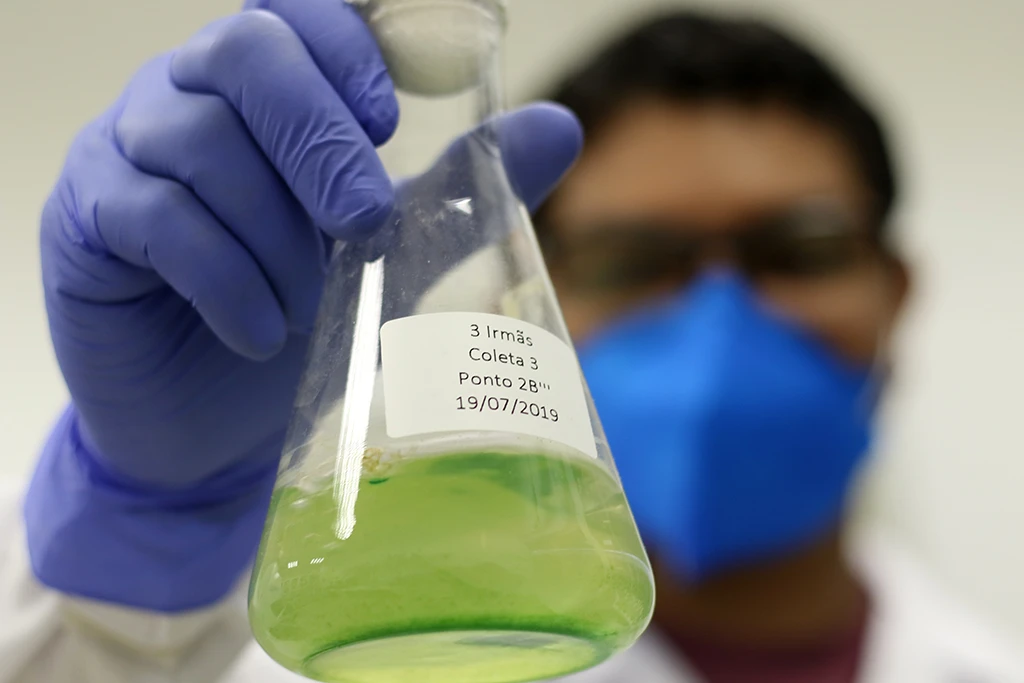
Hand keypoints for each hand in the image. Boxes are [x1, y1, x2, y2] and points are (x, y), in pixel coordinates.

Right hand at [28, 0, 581, 610]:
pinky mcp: (86, 221)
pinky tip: (263, 330)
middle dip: (316, 135)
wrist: (215, 425)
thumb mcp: (392, 250)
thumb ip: (459, 186)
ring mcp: (126, 153)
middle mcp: (186, 98)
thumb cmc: (305, 321)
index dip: (341, 43)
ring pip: (197, 141)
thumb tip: (558, 124)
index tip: (386, 116)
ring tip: (311, 305)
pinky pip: (154, 218)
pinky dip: (225, 277)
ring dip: (274, 232)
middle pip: (242, 52)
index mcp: (263, 89)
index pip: (292, 12)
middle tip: (363, 218)